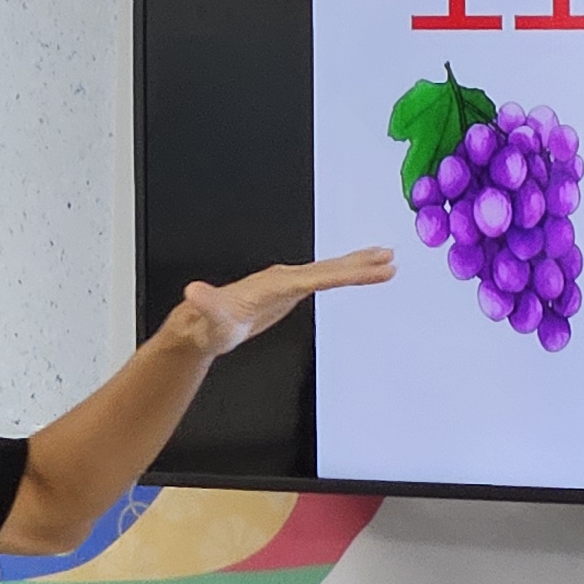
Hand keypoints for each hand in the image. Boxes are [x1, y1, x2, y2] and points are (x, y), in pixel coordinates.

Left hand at [165, 249, 396, 357]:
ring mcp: (287, 282)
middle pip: (328, 268)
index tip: (373, 268)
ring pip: (328, 270)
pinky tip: (357, 275)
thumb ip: (207, 305)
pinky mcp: (289, 289)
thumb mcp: (210, 318)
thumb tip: (194, 292)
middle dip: (359, 264)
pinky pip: (323, 279)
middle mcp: (283, 277)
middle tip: (389, 258)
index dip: (346, 273)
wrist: (204, 324)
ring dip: (357, 265)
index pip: (318, 277)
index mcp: (274, 284)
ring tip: (386, 260)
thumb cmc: (210, 325)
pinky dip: (343, 275)